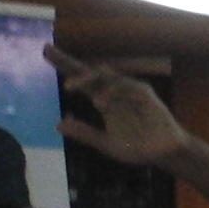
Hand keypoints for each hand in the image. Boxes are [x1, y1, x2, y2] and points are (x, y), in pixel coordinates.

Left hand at [47, 44, 198, 166]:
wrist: (163, 155)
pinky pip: (126, 86)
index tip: (45, 52)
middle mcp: (115, 92)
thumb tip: (58, 125)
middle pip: (89, 71)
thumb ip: (85, 134)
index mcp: (104, 101)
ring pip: (105, 75)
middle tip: (49, 52)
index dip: (64, 65)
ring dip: (86, 78)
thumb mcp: (106, 145)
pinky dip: (111, 91)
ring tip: (71, 88)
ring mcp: (130, 91)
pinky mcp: (145, 95)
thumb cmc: (137, 148)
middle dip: (68, 60)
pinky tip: (101, 102)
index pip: (81, 80)